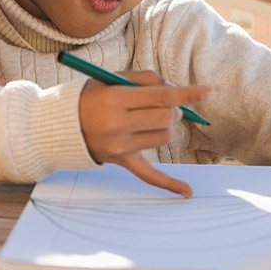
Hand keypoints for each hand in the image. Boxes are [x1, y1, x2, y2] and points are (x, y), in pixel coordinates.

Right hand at [78, 72, 211, 197]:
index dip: (187, 94)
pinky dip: (169, 184)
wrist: (61, 125)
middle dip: (173, 109)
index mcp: (115, 99)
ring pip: (164, 137)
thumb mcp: (112, 78)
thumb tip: (176, 91)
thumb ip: (145, 79)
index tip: (209, 92)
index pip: (161, 97)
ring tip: (150, 121)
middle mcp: (118, 124)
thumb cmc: (91, 96)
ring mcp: (120, 146)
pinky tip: (186, 191)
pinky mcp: (121, 161)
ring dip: (165, 127)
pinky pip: (149, 176)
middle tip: (165, 105)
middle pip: (166, 118)